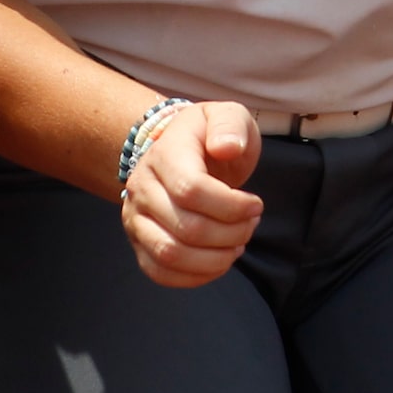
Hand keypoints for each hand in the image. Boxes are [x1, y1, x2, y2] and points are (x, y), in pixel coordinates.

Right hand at [118, 101, 261, 288]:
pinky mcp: (138, 242)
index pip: (191, 190)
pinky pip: (160, 272)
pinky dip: (195, 276)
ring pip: (171, 255)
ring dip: (215, 259)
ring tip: (236, 244)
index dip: (231, 206)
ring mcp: (135, 218)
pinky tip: (218, 261)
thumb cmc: (208, 137)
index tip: (256, 205)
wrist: (177, 150)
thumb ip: (230, 125)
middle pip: (187, 228)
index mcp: (163, 155)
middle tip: (251, 225)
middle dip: (231, 233)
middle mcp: (141, 188)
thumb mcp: (227, 115)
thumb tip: (226, 148)